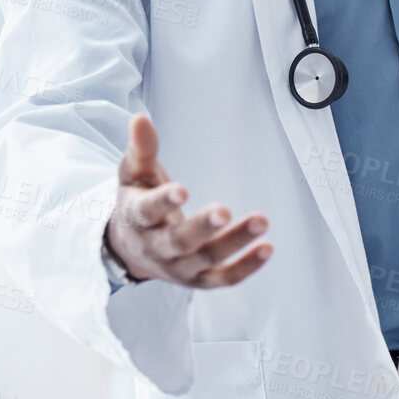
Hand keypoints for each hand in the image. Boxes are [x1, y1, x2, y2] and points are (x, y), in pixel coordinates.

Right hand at [104, 114, 272, 287]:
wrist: (131, 250)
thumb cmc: (137, 202)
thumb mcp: (134, 175)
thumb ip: (141, 149)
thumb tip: (140, 118)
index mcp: (137, 219)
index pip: (147, 212)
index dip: (163, 202)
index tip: (181, 190)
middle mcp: (157, 248)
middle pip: (179, 242)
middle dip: (202, 227)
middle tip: (223, 210)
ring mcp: (180, 268)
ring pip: (207, 259)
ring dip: (234, 242)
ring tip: (261, 221)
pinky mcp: (200, 280)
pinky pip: (224, 278)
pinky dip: (246, 267)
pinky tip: (267, 248)